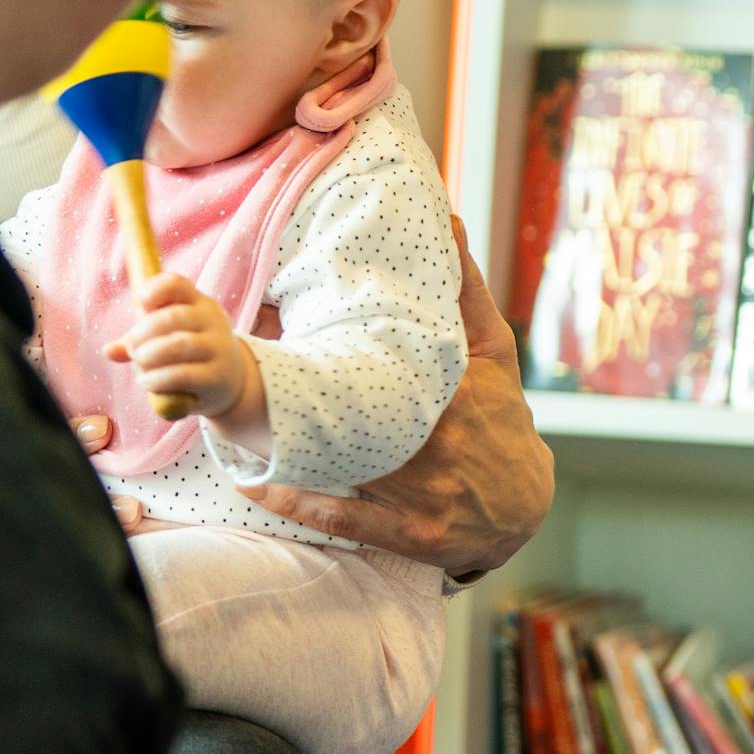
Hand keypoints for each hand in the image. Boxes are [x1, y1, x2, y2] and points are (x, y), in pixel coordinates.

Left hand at [104, 271, 258, 427]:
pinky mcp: (217, 376)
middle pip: (174, 317)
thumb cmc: (190, 354)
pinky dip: (157, 379)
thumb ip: (139, 341)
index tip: (140, 303)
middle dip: (143, 333)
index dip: (154, 289)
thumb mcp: (168, 338)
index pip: (177, 284)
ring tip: (139, 365)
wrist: (231, 382)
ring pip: (178, 345)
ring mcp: (218, 348)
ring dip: (148, 356)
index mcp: (199, 303)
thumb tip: (109, 351)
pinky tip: (147, 382)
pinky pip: (183, 375)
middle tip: (133, 348)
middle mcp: (213, 321)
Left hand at [238, 216, 552, 578]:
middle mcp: (438, 442)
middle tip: (234, 362)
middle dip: (290, 388)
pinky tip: (251, 480)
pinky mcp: (409, 533)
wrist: (526, 507)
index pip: (378, 360)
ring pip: (337, 461)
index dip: (320, 340)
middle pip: (349, 411)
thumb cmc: (503, 420)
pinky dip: (292, 501)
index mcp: (454, 393)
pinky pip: (339, 516)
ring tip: (227, 414)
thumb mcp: (493, 353)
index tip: (268, 313)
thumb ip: (467, 290)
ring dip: (280, 440)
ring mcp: (423, 492)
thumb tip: (445, 220)